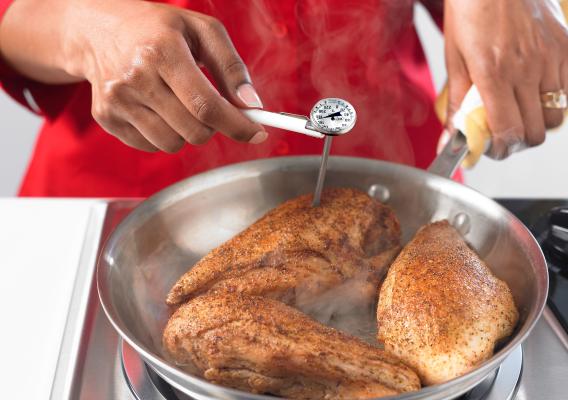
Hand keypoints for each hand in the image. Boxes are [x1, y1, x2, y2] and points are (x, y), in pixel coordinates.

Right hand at [0, 0, 266, 151]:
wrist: (98, 31)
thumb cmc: (159, 29)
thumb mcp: (202, 31)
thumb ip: (232, 67)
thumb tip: (252, 104)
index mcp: (162, 50)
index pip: (206, 105)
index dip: (237, 125)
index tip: (256, 134)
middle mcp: (135, 77)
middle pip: (193, 131)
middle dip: (213, 127)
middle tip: (211, 108)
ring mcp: (117, 101)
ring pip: (173, 144)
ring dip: (187, 131)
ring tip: (178, 103)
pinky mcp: (107, 118)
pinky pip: (151, 146)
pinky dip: (163, 134)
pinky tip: (157, 108)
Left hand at [444, 0, 566, 158]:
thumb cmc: (470, 12)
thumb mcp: (454, 59)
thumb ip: (456, 104)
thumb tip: (449, 140)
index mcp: (493, 73)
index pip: (508, 131)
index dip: (499, 150)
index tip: (490, 149)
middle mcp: (526, 69)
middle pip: (535, 132)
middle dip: (517, 142)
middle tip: (503, 134)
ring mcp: (550, 58)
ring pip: (555, 116)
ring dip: (536, 123)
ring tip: (518, 114)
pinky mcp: (565, 47)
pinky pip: (567, 90)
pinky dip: (553, 100)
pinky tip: (533, 92)